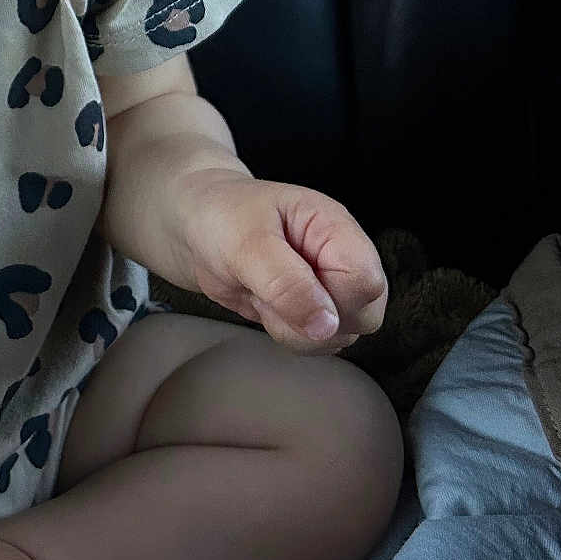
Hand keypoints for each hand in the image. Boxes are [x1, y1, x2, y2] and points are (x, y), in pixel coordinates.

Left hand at [171, 170, 387, 354]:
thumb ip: (285, 282)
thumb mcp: (245, 242)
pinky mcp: (310, 309)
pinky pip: (317, 342)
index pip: (366, 281)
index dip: (334, 298)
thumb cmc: (220, 216)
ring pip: (342, 336)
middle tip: (269, 291)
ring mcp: (328, 286)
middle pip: (364, 316)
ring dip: (295, 330)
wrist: (194, 225)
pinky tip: (264, 304)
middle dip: (313, 321)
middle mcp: (339, 257)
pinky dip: (287, 334)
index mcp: (334, 227)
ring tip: (262, 292)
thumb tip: (327, 327)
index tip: (291, 286)